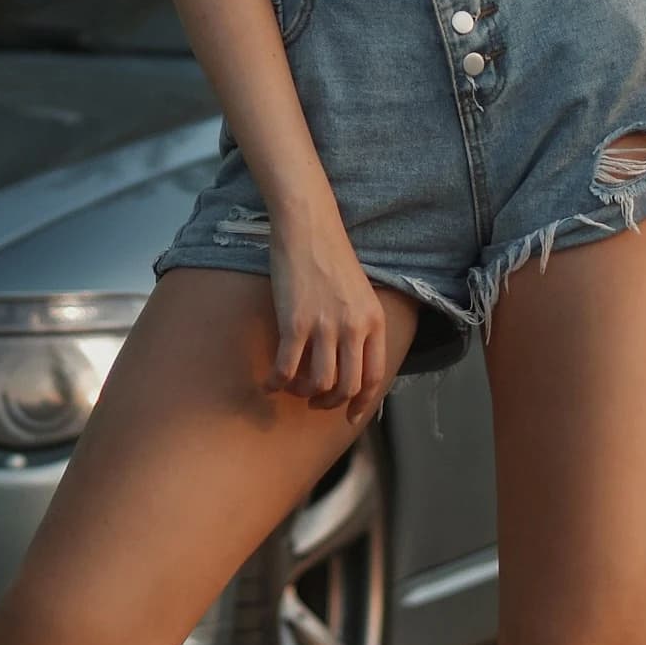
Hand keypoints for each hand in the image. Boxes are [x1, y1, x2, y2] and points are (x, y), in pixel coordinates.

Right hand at [269, 203, 393, 421]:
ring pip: (318, 383)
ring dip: (303, 393)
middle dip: (329, 403)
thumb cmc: (331, 257)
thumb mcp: (361, 294)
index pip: (375, 377)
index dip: (362, 404)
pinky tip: (270, 383)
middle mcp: (354, 328)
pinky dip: (277, 383)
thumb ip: (361, 327)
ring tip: (293, 388)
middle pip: (346, 387)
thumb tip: (351, 362)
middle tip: (315, 402)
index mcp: (374, 321)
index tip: (349, 416)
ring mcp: (324, 327)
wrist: (309, 228)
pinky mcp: (294, 324)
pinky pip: (287, 368)